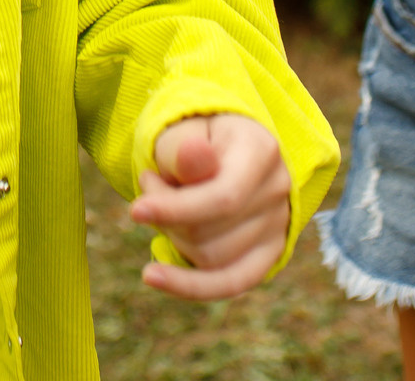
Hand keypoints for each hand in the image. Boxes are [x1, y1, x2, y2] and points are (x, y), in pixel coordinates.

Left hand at [128, 113, 292, 300]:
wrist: (219, 142)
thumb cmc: (194, 135)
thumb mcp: (181, 129)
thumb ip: (182, 148)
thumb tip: (193, 156)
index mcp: (261, 150)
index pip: (222, 198)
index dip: (176, 210)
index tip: (136, 211)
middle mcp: (278, 188)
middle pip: (211, 232)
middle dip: (166, 218)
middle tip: (149, 184)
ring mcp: (278, 223)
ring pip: (212, 259)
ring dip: (172, 238)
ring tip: (162, 203)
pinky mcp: (270, 251)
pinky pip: (230, 283)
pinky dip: (188, 285)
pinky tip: (152, 276)